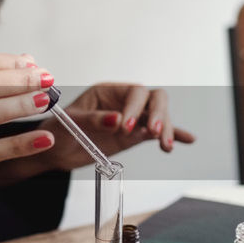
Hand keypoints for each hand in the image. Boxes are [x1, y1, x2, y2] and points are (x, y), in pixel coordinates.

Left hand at [38, 83, 195, 171]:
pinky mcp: (133, 136)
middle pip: (154, 100)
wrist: (55, 151)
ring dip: (165, 129)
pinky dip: (172, 134)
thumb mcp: (71, 123)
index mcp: (109, 91)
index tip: (125, 127)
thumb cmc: (58, 130)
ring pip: (158, 117)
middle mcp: (124, 102)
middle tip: (153, 133)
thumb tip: (117, 120)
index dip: (135, 108)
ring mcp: (131, 119)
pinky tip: (188, 139)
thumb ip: (94, 120)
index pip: (135, 92)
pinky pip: (155, 133)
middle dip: (157, 115)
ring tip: (166, 147)